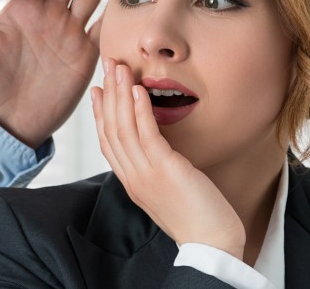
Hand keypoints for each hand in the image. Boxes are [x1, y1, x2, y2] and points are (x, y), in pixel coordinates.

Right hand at [92, 59, 245, 258]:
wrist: (211, 244)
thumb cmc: (197, 217)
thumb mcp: (168, 188)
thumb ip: (157, 167)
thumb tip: (157, 146)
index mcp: (131, 182)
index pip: (107, 142)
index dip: (100, 113)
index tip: (98, 90)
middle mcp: (132, 177)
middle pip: (111, 129)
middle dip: (108, 94)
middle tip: (109, 66)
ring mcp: (145, 174)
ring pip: (123, 127)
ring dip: (120, 94)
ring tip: (120, 68)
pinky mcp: (164, 170)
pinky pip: (146, 134)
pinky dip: (140, 110)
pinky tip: (138, 90)